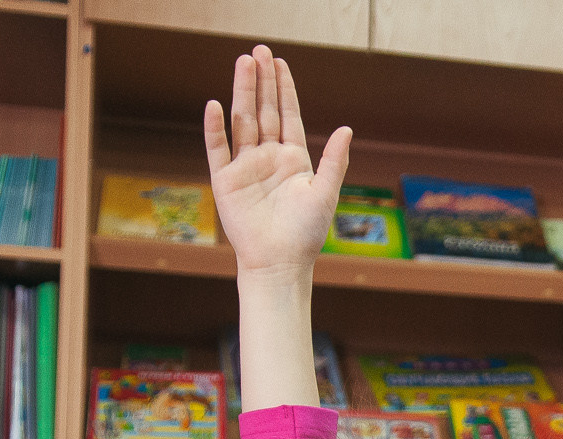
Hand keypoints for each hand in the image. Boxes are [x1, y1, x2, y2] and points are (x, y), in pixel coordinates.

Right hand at [204, 46, 351, 279]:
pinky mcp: (225, 181)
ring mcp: (245, 167)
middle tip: (258, 51)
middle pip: (264, 111)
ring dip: (242, 93)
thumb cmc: (306, 234)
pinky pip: (218, 149)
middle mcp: (268, 158)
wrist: (279, 263)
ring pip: (242, 121)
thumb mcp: (325, 194)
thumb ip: (335, 161)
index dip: (284, 89)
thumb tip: (347, 129)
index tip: (280, 63)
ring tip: (242, 64)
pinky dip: (215, 128)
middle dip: (262, 81)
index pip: (287, 115)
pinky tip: (215, 104)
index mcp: (293, 159)